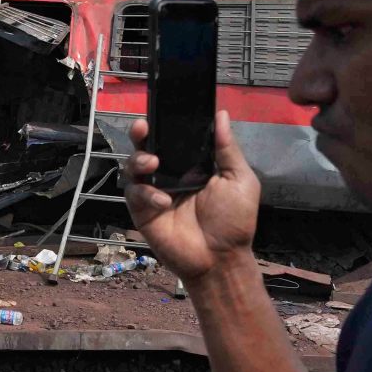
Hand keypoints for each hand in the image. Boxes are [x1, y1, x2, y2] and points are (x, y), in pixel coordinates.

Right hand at [124, 110, 260, 284]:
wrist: (222, 259)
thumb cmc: (234, 221)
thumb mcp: (239, 180)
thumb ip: (227, 149)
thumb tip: (221, 114)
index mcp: (191, 165)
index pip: (173, 138)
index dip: (164, 124)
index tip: (161, 112)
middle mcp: (170, 175)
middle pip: (146, 147)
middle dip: (140, 135)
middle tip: (142, 127)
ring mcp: (153, 193)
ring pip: (133, 167)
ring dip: (138, 160)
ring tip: (151, 163)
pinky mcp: (142, 212)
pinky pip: (134, 195)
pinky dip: (144, 194)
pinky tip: (162, 201)